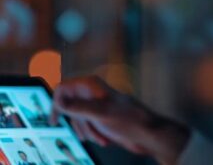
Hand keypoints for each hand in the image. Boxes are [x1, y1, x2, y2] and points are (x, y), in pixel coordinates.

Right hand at [51, 76, 190, 164]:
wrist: (144, 132)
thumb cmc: (127, 118)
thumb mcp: (100, 113)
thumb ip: (77, 107)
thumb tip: (58, 102)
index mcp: (90, 85)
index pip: (63, 88)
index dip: (56, 102)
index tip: (55, 120)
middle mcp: (92, 92)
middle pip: (69, 106)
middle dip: (78, 122)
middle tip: (87, 132)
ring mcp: (96, 104)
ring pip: (78, 118)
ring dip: (87, 130)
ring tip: (100, 136)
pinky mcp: (100, 115)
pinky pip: (86, 125)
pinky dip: (92, 133)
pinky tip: (104, 138)